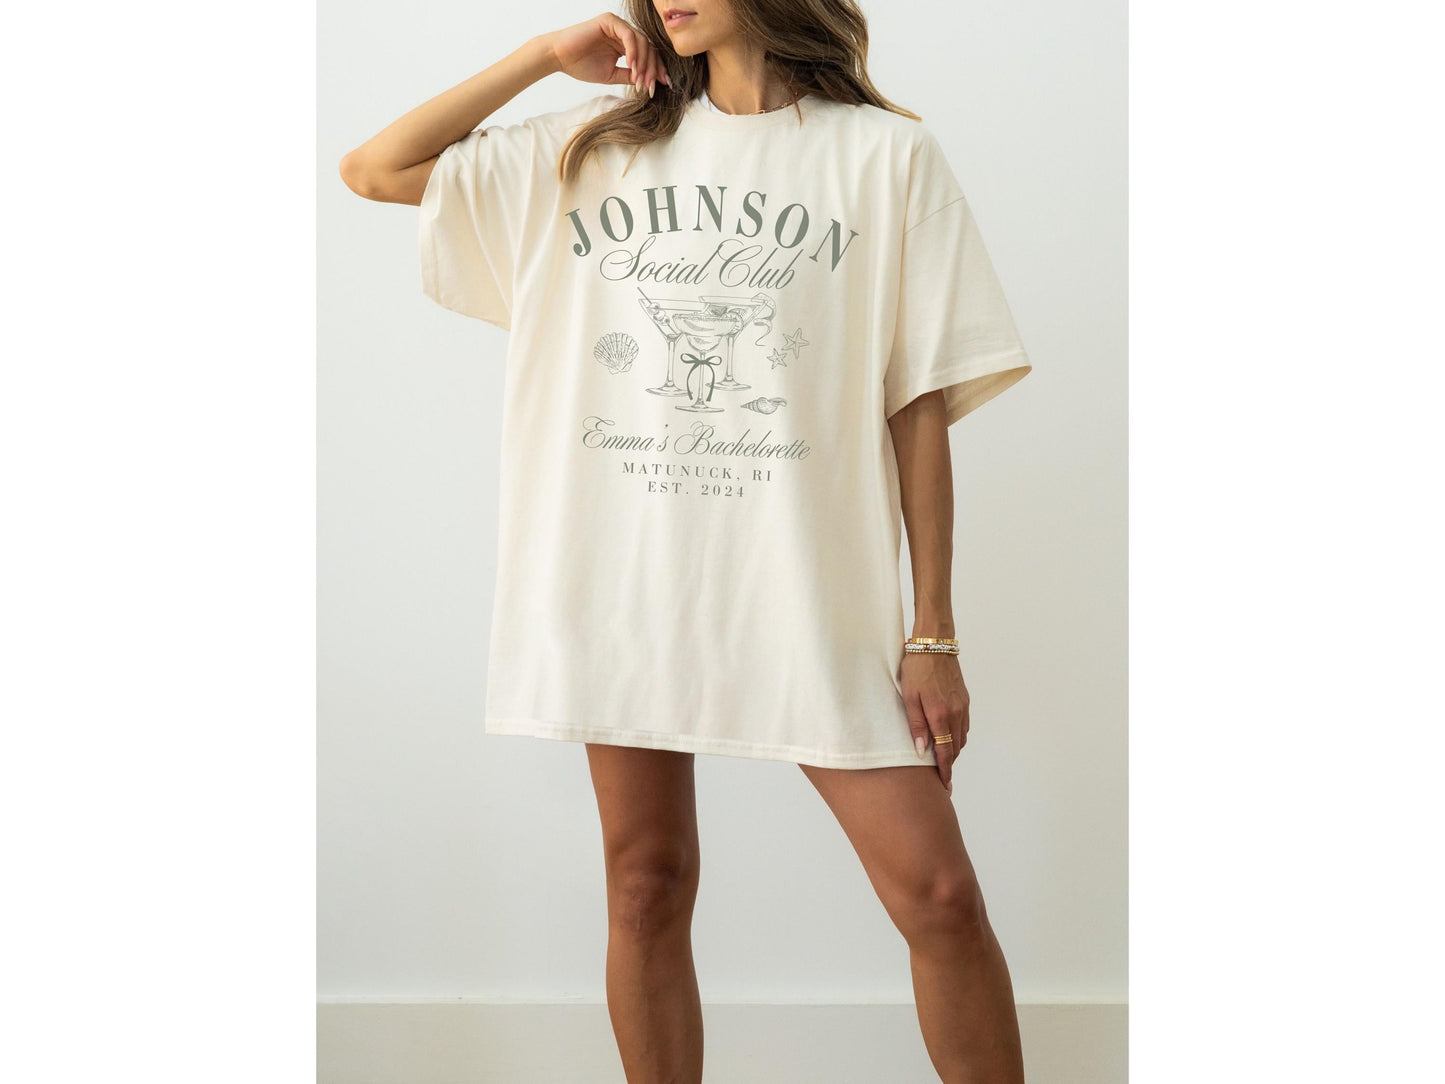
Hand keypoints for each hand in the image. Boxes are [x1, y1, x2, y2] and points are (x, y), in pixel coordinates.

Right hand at [542, 13, 670, 94]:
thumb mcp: (611, 75)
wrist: (560, 58)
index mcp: (625, 45)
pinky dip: (633, 51)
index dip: (656, 70)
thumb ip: (629, 75)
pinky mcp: (610, 21)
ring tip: (640, 80)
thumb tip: (648, 82)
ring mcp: (617, 26)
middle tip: (651, 87)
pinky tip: (632, 66)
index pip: (648, 55)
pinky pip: (629, 35)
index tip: (660, 86)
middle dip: (652, 69)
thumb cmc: (581, 66)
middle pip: (649, 48)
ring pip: (642, 42)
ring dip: (644, 62)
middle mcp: (624, 33)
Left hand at [902, 652, 969, 796]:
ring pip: (962, 737)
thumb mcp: (909, 697)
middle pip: (956, 747)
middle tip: (942, 778)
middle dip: (950, 764)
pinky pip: (965, 725)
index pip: (946, 751)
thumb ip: (916, 725)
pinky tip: (949, 737)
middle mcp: (956, 713)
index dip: (945, 771)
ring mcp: (963, 706)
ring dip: (954, 750)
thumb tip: (922, 751)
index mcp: (940, 715)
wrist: (935, 644)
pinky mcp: (965, 699)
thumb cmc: (917, 669)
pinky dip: (959, 736)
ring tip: (944, 759)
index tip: (945, 785)